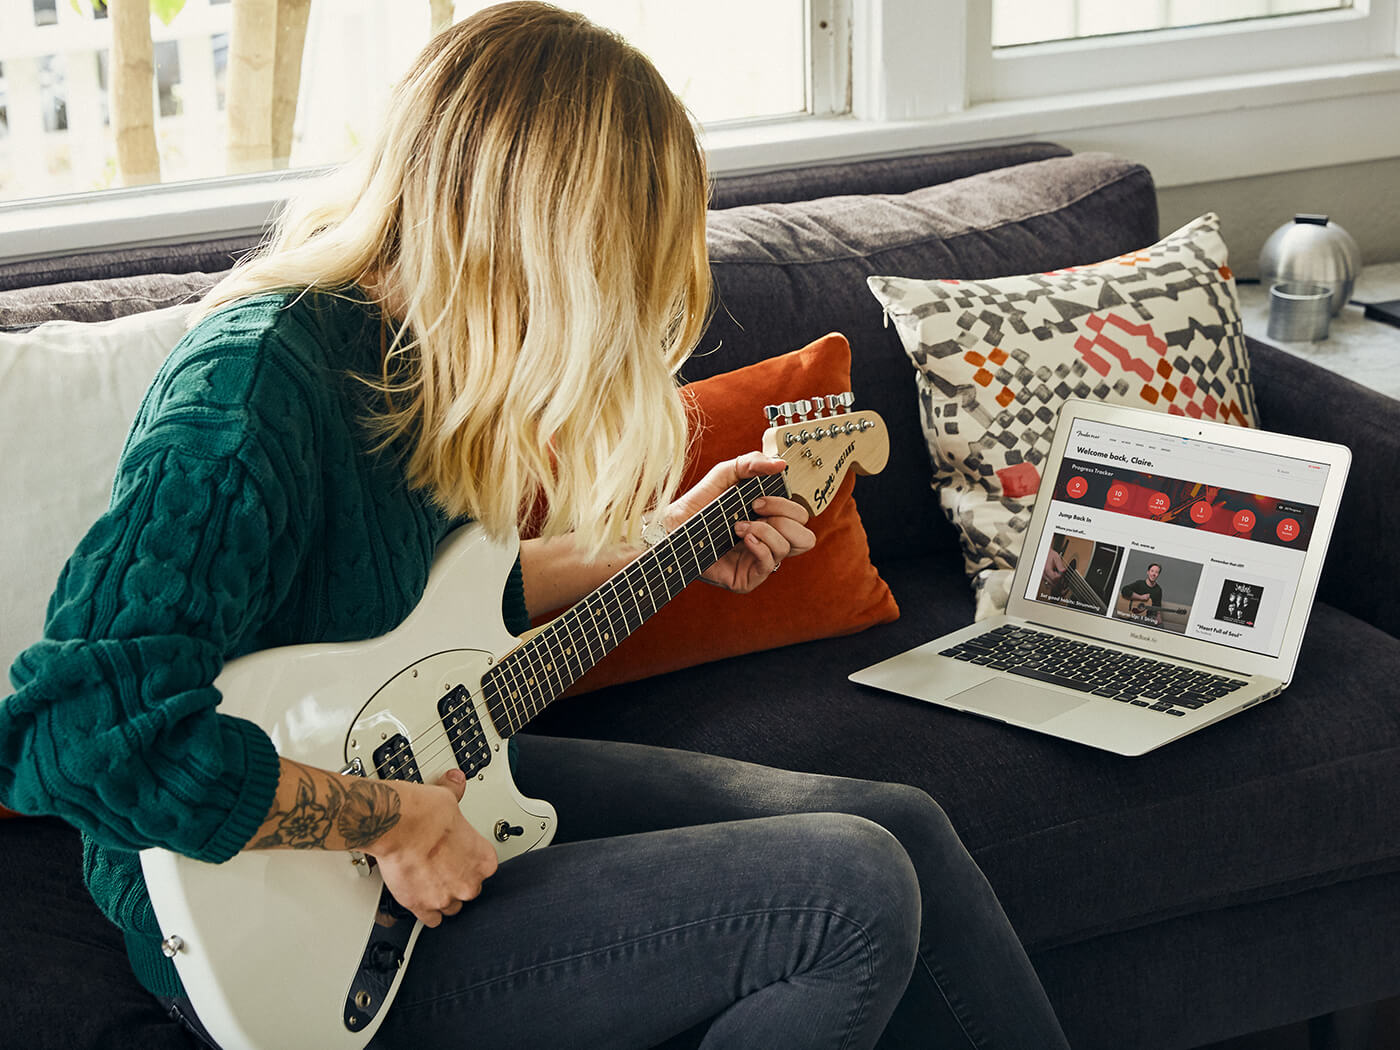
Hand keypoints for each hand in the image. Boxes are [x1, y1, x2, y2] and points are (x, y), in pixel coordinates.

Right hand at [365, 769, 497, 926]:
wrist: (398, 825)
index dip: (469, 861)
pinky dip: (425, 911)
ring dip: (442, 896)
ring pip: (450, 906)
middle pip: (468, 889)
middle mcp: (468, 882)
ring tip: (430, 882)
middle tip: (441, 865)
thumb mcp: (448, 798)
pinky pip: (430, 919)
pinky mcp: (421, 906)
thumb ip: (456, 792)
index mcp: (483, 859)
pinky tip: (420, 900)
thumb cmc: (424, 813)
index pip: (484, 868)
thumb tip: (456, 782)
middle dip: (456, 879)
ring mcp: (445, 897)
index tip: (459, 855)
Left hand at [665, 452, 815, 592]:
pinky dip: (759, 545)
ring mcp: (759, 562)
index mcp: (769, 522)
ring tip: (739, 525)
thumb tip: (781, 464)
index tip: (758, 498)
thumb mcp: (724, 475)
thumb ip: (751, 463)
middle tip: (755, 508)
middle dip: (783, 517)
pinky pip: (770, 563)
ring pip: (790, 548)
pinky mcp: (747, 578)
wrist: (671, 527)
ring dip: (766, 530)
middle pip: (806, 537)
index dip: (786, 505)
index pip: (801, 518)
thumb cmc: (698, 505)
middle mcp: (768, 543)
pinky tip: (741, 537)